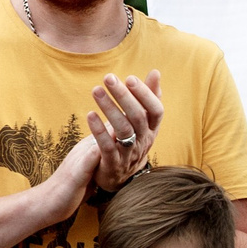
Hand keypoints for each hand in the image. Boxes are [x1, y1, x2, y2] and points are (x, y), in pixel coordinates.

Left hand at [86, 72, 163, 193]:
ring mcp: (129, 153)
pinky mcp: (112, 163)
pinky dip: (98, 130)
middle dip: (123, 96)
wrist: (119, 175)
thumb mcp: (143, 120)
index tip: (130, 78)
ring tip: (96, 90)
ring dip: (109, 108)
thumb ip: (149, 96)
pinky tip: (90, 114)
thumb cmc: (131, 140)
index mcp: (152, 128)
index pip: (156, 110)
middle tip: (108, 78)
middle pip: (138, 117)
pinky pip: (107, 146)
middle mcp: (144, 141)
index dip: (145, 94)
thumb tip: (156, 72)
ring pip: (123, 129)